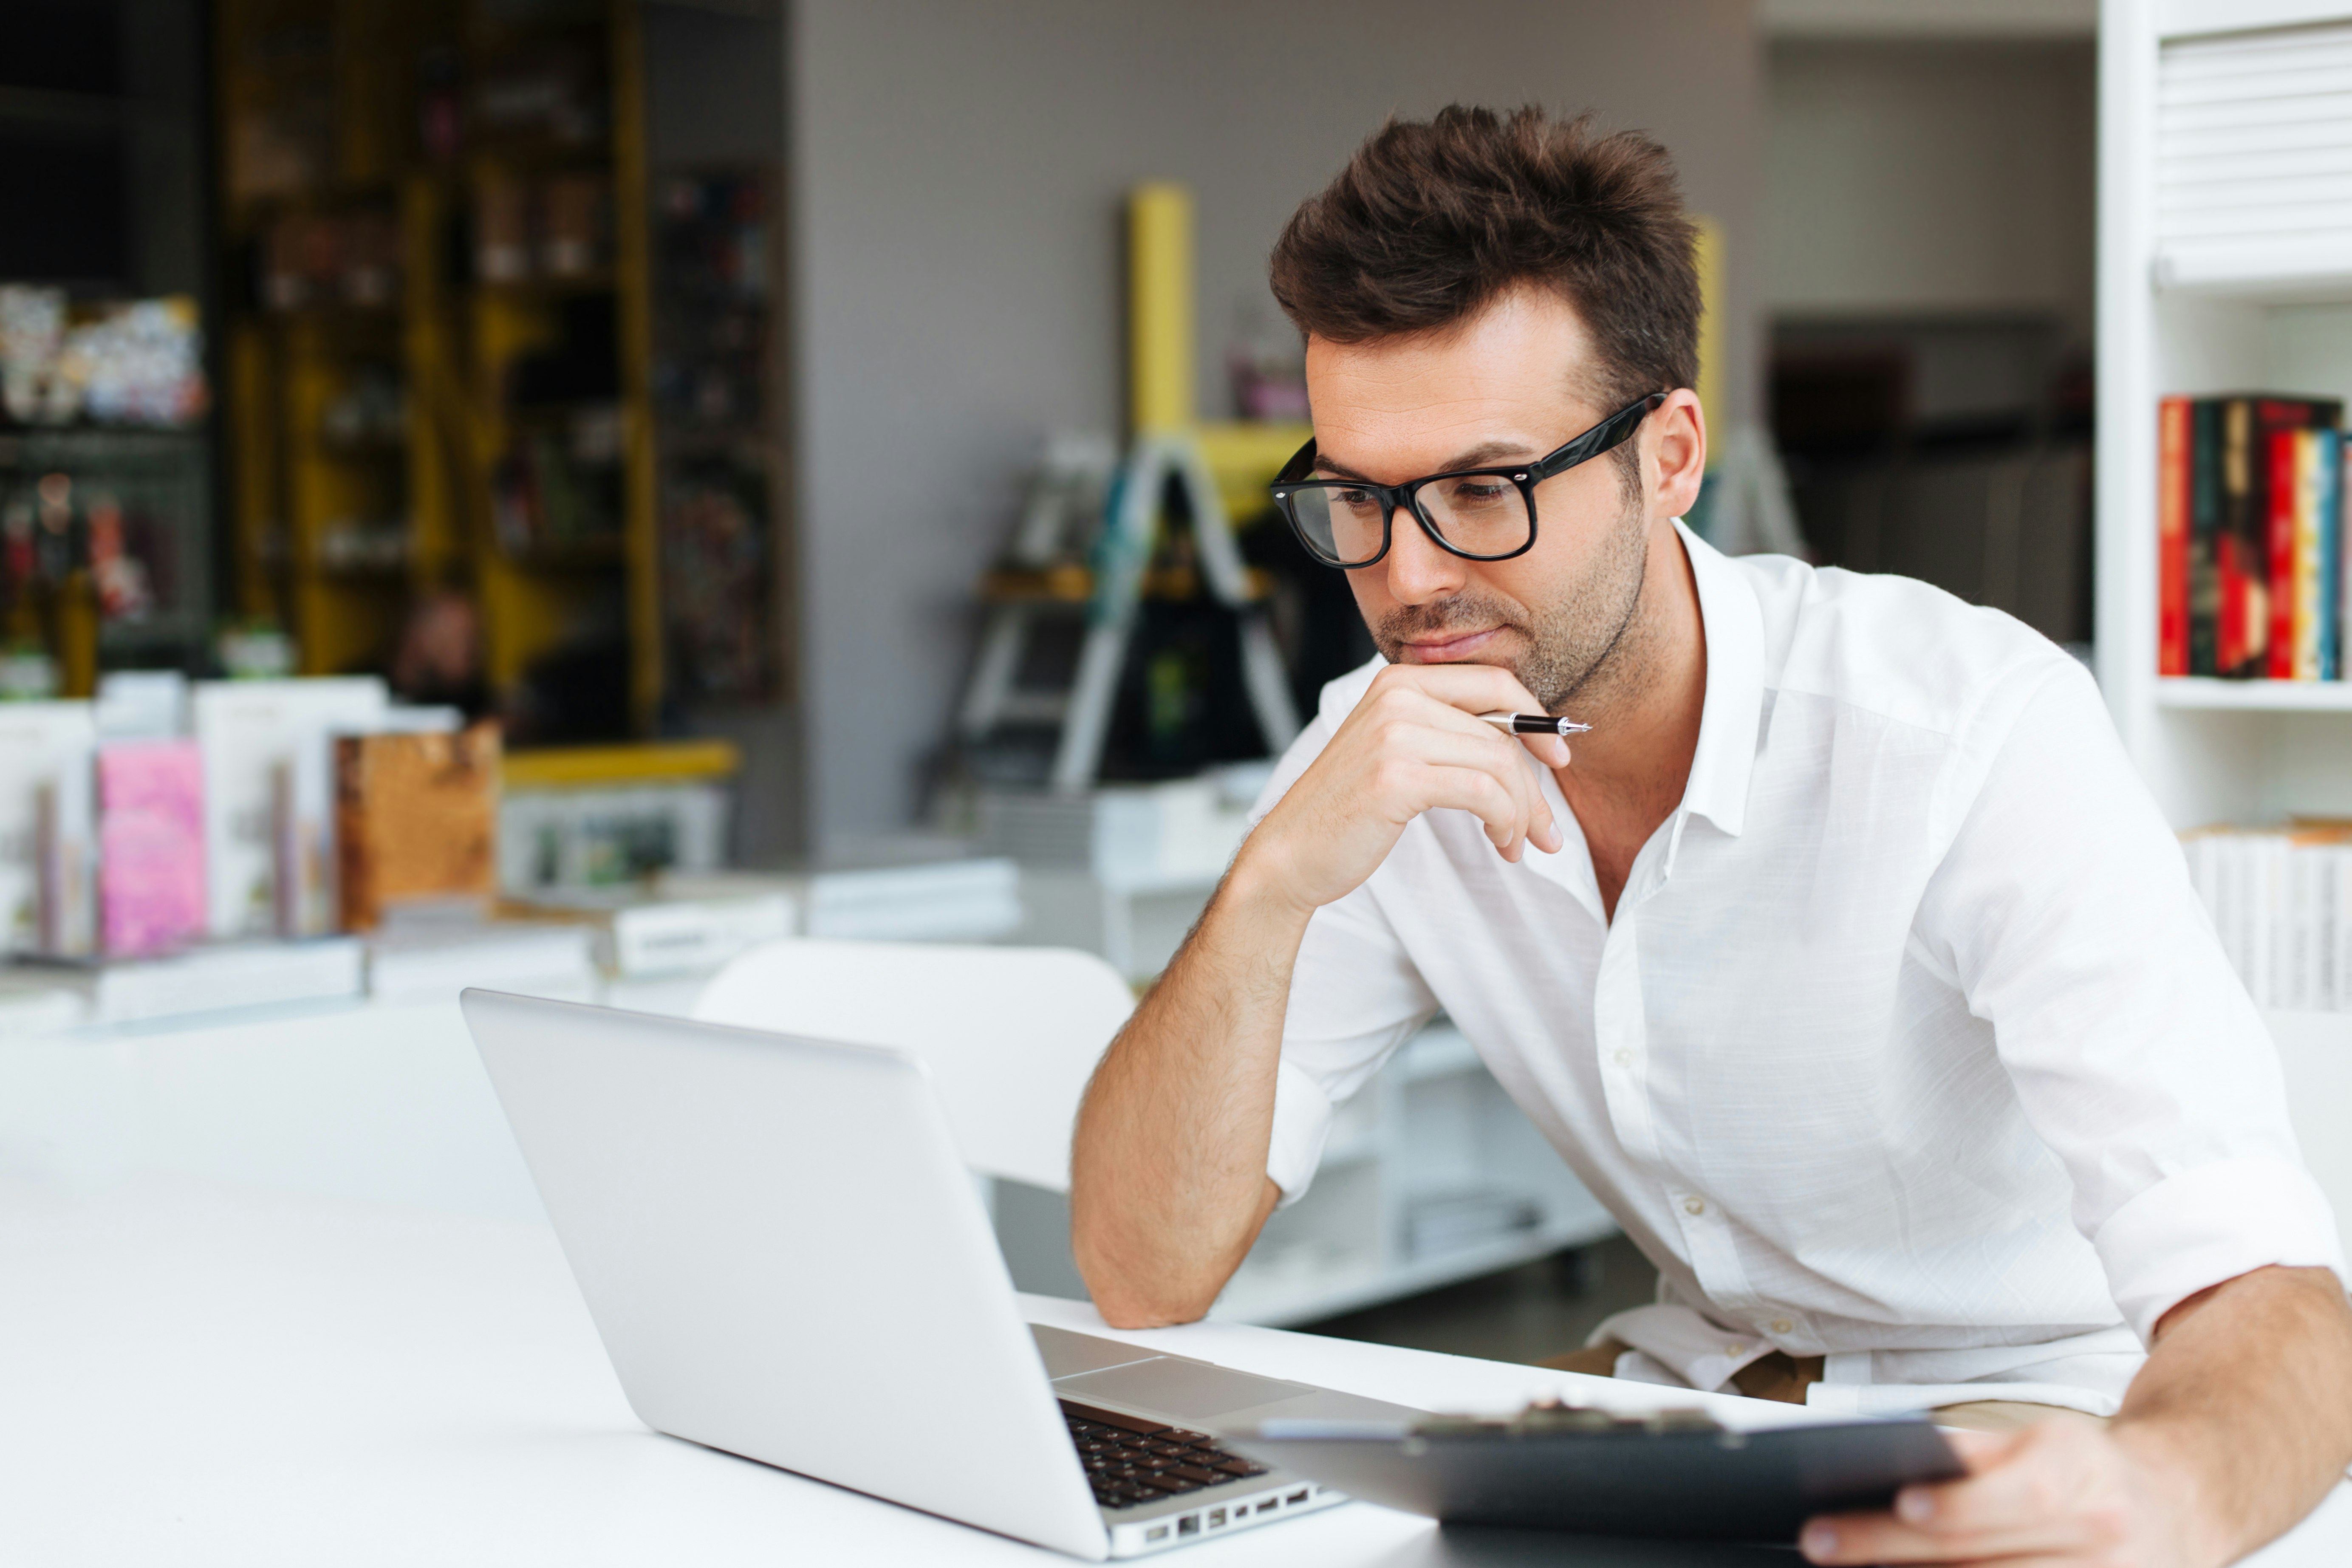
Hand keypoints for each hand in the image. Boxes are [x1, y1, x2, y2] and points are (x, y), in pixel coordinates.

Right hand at [1237, 663, 1566, 916]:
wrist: (1290, 853)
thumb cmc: (1348, 809)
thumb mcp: (1397, 751)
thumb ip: (1447, 732)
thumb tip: (1527, 742)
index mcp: (1399, 681)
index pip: (1495, 682)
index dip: (1537, 719)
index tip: (1558, 758)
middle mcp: (1397, 697)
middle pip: (1502, 730)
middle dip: (1536, 784)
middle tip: (1547, 827)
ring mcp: (1395, 733)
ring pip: (1498, 762)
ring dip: (1522, 811)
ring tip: (1519, 842)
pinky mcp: (1397, 776)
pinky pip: (1483, 791)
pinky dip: (1505, 821)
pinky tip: (1501, 843)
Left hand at [1800, 1417, 2215, 1567]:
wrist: (2174, 1504)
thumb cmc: (2088, 1469)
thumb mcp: (2038, 1438)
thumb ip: (1970, 1453)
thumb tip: (1885, 1457)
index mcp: (2082, 1477)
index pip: (2016, 1495)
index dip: (1957, 1505)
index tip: (1901, 1501)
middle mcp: (2098, 1538)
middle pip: (1986, 1555)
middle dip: (1894, 1551)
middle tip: (1823, 1543)